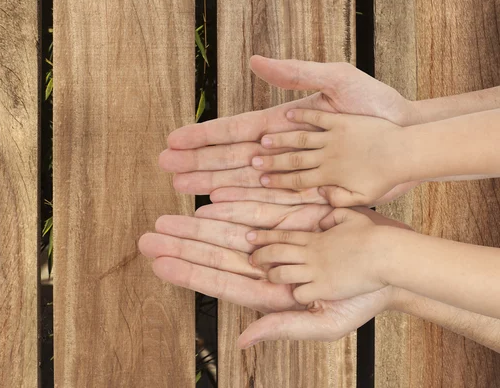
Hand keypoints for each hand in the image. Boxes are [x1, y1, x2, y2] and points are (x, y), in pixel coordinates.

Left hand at [139, 202, 399, 346]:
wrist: (393, 263)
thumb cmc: (364, 299)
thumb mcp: (326, 321)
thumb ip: (282, 327)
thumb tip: (242, 341)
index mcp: (272, 292)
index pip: (221, 281)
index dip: (188, 271)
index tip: (158, 263)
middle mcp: (269, 263)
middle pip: (216, 253)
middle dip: (181, 245)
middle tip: (147, 238)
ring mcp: (278, 238)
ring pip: (229, 229)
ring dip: (197, 223)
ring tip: (167, 218)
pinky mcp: (292, 215)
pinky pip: (258, 206)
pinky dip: (234, 202)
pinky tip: (210, 199)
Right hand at [160, 55, 419, 204]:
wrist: (407, 137)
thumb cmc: (375, 105)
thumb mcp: (336, 80)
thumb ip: (295, 73)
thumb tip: (253, 60)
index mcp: (282, 123)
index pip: (234, 131)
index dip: (203, 136)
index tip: (173, 140)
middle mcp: (280, 150)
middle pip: (230, 158)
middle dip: (197, 162)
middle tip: (166, 169)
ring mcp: (291, 173)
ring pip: (243, 182)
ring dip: (211, 184)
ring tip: (182, 189)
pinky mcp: (308, 193)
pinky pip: (269, 202)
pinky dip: (242, 205)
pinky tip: (219, 206)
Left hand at [247, 208, 388, 302]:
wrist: (387, 254)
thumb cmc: (375, 237)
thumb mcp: (352, 217)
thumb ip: (334, 217)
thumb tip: (322, 222)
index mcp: (317, 239)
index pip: (284, 237)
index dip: (265, 236)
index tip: (250, 236)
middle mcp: (311, 255)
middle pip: (276, 253)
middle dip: (260, 256)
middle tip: (251, 258)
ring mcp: (316, 271)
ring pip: (282, 274)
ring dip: (274, 275)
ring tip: (269, 276)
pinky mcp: (324, 288)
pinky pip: (300, 293)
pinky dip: (297, 294)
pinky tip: (298, 293)